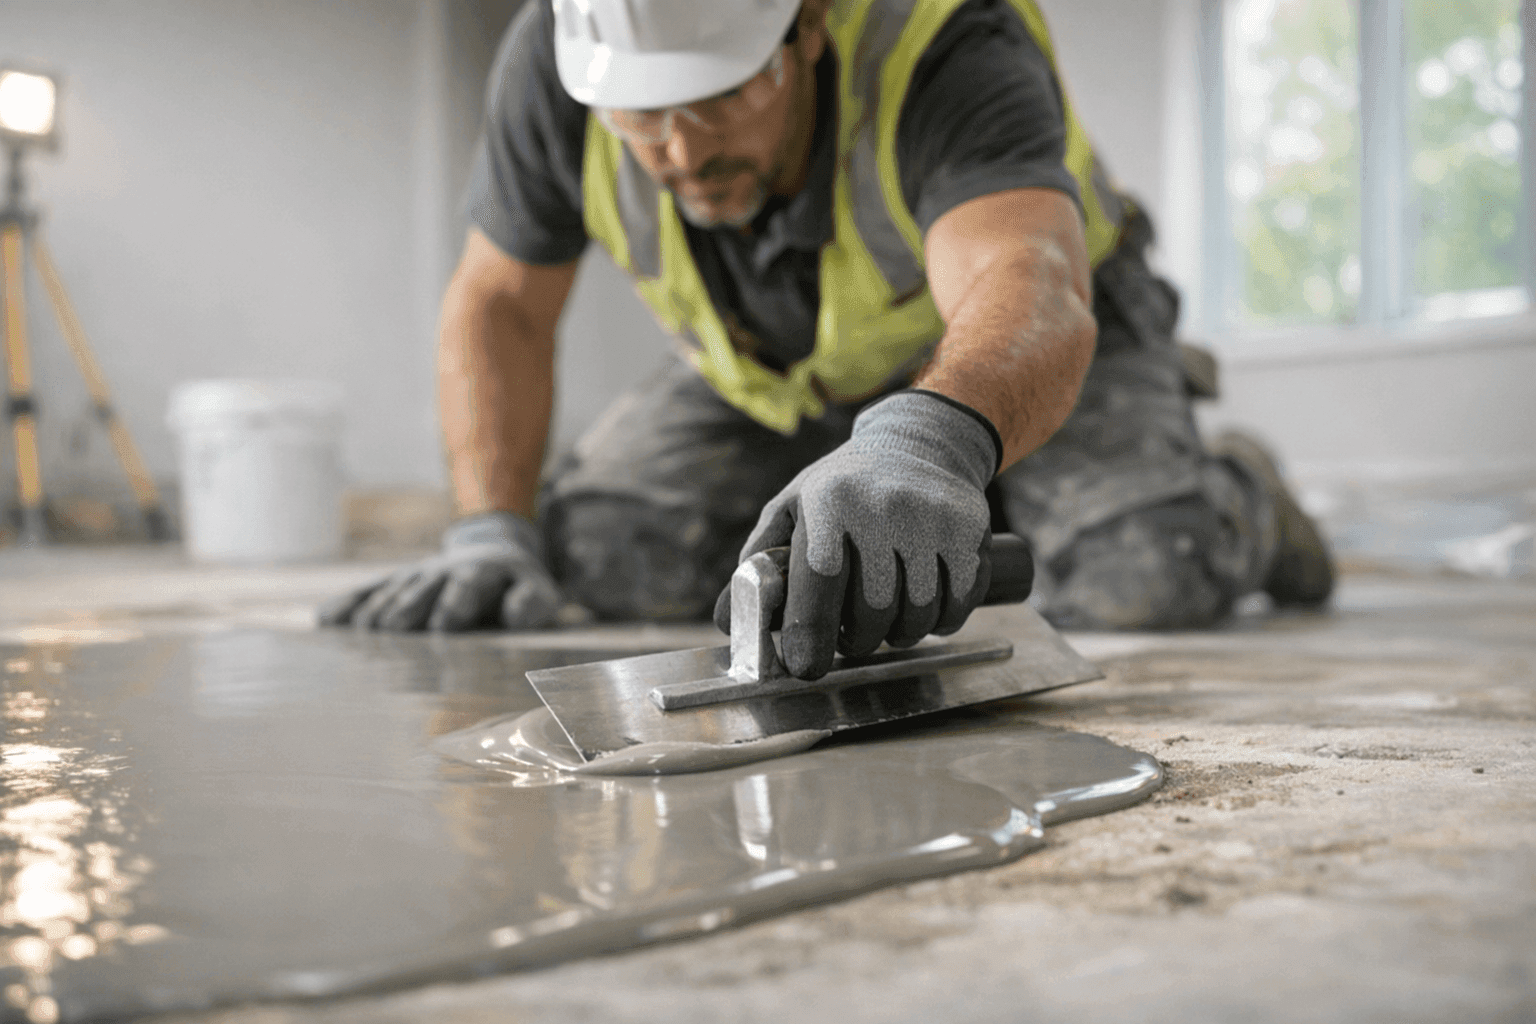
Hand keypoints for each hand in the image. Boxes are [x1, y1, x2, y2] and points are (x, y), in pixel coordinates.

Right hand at [318, 511, 561, 631]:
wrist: (491, 550)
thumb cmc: (517, 587)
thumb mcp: (539, 592)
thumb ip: (532, 602)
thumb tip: (515, 614)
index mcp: (481, 573)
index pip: (467, 587)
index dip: (455, 604)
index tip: (443, 627)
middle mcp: (442, 572)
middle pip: (422, 589)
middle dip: (408, 608)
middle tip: (392, 629)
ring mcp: (415, 577)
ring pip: (392, 591)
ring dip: (376, 610)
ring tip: (359, 631)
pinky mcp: (395, 585)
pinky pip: (369, 592)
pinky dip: (347, 605)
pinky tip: (324, 621)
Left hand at [716, 390, 999, 678]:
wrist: (920, 443)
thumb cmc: (844, 487)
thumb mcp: (793, 506)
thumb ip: (761, 560)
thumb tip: (727, 620)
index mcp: (831, 501)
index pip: (819, 581)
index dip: (810, 633)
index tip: (806, 667)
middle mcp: (883, 506)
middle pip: (872, 609)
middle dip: (857, 639)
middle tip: (851, 637)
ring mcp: (932, 519)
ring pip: (917, 615)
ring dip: (899, 635)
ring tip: (885, 622)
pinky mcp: (970, 531)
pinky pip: (956, 605)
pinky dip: (938, 623)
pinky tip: (922, 609)